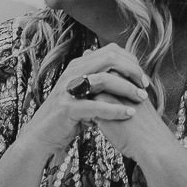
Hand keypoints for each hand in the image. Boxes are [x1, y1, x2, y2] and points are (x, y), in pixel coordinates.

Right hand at [30, 43, 150, 152]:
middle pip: (109, 58)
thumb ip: (99, 82)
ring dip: (127, 88)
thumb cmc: (67, 116)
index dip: (130, 61)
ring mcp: (68, 89)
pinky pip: (97, 106)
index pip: (110, 51)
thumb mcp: (83, 93)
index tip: (142, 77)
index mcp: (78, 65)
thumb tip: (121, 73)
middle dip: (132, 70)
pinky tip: (129, 113)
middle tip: (145, 86)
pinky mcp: (67, 108)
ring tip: (141, 98)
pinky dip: (116, 109)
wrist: (42, 135)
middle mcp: (73, 72)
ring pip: (104, 79)